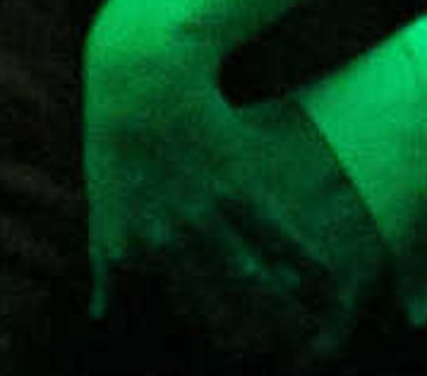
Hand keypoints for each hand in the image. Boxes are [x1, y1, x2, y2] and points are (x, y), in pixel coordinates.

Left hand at [84, 24, 390, 359]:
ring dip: (281, 308)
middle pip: (216, 304)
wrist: (142, 78)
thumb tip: (101, 312)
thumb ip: (106, 261)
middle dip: (251, 334)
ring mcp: (204, 214)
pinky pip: (275, 231)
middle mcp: (167, 241)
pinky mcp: (238, 182)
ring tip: (308, 331)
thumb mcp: (101, 204)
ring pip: (250, 276)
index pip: (177, 309)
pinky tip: (326, 276)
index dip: (215, 332)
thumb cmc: (118, 136)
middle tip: (279, 350)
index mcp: (132, 249)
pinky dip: (301, 257)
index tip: (242, 348)